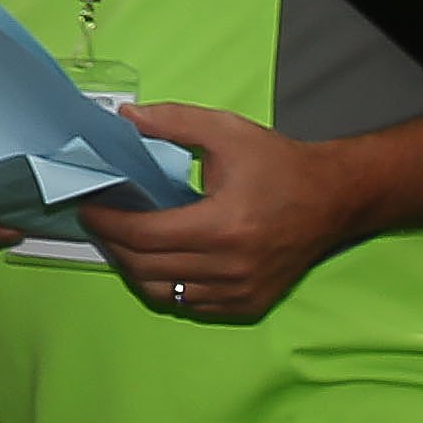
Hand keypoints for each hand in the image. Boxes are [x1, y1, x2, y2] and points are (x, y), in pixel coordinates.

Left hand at [77, 107, 362, 320]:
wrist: (335, 198)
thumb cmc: (280, 164)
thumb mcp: (227, 130)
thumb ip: (172, 122)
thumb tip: (124, 118)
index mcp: (223, 226)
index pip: (144, 235)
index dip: (107, 223)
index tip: (87, 207)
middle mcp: (231, 267)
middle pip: (146, 267)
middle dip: (112, 244)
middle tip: (98, 221)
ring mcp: (240, 291)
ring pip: (163, 292)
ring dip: (134, 268)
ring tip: (122, 240)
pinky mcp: (248, 304)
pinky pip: (189, 304)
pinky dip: (165, 285)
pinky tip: (157, 259)